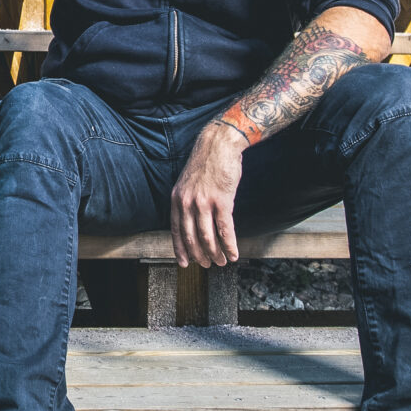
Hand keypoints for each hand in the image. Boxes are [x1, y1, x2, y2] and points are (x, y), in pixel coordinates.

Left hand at [170, 119, 247, 268]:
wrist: (219, 145)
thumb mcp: (188, 182)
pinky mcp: (222, 201)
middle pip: (191, 237)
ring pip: (207, 237)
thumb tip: (191, 220)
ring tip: (222, 262)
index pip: (176, 230)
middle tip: (207, 265)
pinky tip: (234, 253)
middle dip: (199, 255)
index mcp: (177, 199)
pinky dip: (229, 245)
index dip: (180, 249)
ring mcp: (204, 202)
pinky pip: (224, 229)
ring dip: (215, 253)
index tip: (184, 262)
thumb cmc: (207, 163)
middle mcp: (187, 202)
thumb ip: (187, 201)